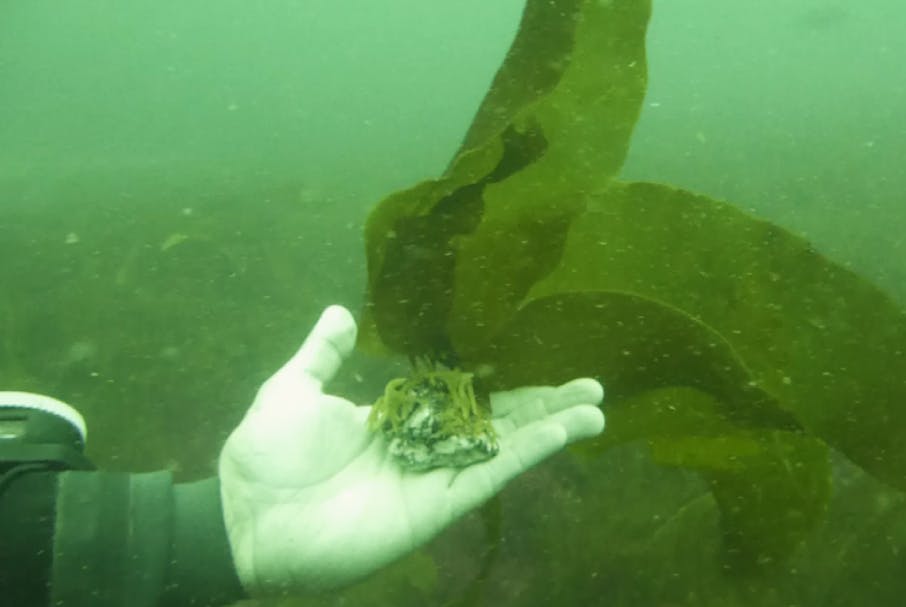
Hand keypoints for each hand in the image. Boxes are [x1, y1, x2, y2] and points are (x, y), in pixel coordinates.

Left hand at [219, 305, 604, 594]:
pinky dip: (523, 455)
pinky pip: (484, 476)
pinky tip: (559, 433)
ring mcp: (430, 479)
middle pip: (495, 423)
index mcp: (394, 421)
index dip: (501, 383)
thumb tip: (341, 311)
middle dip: (543, 404)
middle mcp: (421, 450)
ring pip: (501, 449)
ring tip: (594, 409)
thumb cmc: (263, 454)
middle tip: (591, 385)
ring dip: (549, 429)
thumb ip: (323, 353)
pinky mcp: (432, 508)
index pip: (461, 398)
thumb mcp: (293, 387)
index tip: (540, 364)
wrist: (245, 517)